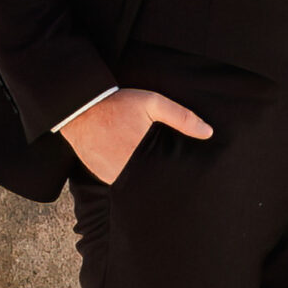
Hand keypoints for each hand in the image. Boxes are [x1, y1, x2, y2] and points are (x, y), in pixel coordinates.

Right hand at [60, 87, 212, 183]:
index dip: (175, 179)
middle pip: (149, 183)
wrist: (79, 107)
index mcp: (140, 155)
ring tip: (153, 173)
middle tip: (172, 179)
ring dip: (143, 179)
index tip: (185, 180)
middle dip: (160, 180)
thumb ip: (181, 117)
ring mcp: (110, 175)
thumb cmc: (117, 104)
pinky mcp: (100, 175)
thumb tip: (208, 133)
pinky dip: (127, 176)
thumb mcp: (152, 103)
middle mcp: (124, 170)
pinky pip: (119, 181)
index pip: (163, 176)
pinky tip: (134, 168)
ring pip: (133, 184)